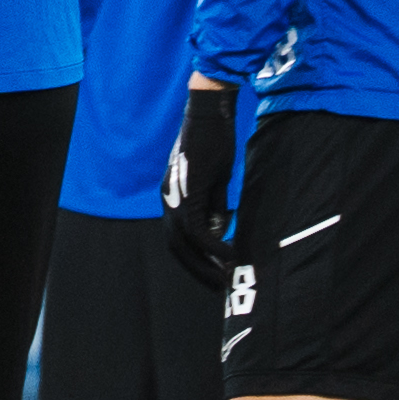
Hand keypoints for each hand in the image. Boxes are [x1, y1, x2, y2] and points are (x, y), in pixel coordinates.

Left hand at [162, 77, 237, 286]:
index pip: (177, 239)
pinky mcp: (190, 191)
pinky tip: (230, 256)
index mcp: (172, 198)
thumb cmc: (215, 143)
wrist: (210, 113)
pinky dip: (214, 246)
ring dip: (206, 264)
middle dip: (198, 270)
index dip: (193, 260)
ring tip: (227, 277)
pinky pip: (197, 229)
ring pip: (185, 243)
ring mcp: (176, 197)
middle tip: (219, 286)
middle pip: (177, 247)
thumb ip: (215, 206)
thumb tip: (219, 231)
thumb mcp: (216, 180)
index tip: (213, 274)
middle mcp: (168, 201)